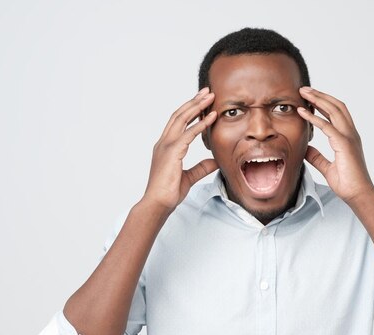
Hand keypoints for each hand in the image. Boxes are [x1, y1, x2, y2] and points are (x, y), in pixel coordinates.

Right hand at [142, 87, 217, 210]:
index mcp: (166, 147)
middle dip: (193, 101)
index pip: (178, 122)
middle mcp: (164, 142)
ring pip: (181, 119)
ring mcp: (166, 146)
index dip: (190, 110)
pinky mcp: (171, 152)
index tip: (202, 101)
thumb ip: (202, 167)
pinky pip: (188, 134)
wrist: (158, 203)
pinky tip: (211, 118)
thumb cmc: (169, 192)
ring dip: (197, 106)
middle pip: (179, 115)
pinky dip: (200, 124)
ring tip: (210, 97)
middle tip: (207, 91)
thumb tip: (215, 161)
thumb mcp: (189, 177)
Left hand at [298, 86, 373, 203]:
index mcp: (348, 138)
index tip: (309, 98)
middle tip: (304, 89)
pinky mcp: (344, 144)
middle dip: (320, 95)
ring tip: (303, 93)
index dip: (323, 103)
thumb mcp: (327, 167)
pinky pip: (327, 126)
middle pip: (336, 106)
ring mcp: (349, 137)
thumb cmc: (347, 183)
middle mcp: (350, 134)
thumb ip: (317, 157)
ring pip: (334, 110)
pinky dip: (314, 117)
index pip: (337, 113)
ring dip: (317, 99)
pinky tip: (302, 112)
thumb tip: (305, 149)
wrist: (358, 195)